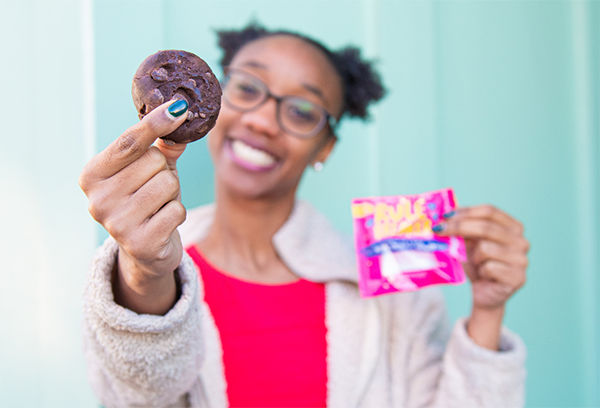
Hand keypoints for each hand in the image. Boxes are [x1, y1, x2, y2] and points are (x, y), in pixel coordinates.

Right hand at [79, 100, 188, 314]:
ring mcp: (116, 223)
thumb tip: (178, 116)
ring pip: (168, 184)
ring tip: (157, 206)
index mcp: (92, 175)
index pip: (129, 142)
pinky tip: (162, 223)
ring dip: (172, 194)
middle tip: (152, 190)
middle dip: (164, 173)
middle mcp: (97, 199)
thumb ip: (162, 146)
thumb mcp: (150, 170)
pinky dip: (177, 214)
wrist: (146, 251)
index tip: (177, 107)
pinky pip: (177, 210)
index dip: (155, 123)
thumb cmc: (147, 200)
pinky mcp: (139, 243)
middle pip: (154, 162)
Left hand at [436, 205, 528, 348]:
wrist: (485, 293)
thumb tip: (443, 217)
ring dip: (473, 257)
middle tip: (438, 230)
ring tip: (476, 264)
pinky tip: (484, 276)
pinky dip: (480, 271)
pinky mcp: (517, 278)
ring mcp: (522, 260)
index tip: (445, 216)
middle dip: (458, 227)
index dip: (466, 212)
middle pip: (486, 227)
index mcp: (513, 227)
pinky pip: (489, 267)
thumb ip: (463, 228)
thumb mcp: (469, 242)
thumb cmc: (477, 264)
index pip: (489, 211)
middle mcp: (522, 241)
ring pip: (485, 248)